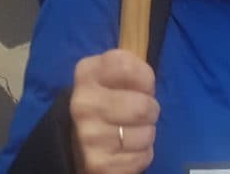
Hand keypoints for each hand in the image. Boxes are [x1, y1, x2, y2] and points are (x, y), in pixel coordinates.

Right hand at [70, 49, 158, 172]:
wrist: (78, 143)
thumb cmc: (105, 100)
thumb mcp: (109, 75)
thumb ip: (128, 67)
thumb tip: (148, 75)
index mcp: (85, 74)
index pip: (128, 66)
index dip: (145, 77)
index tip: (143, 85)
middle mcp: (83, 104)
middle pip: (142, 106)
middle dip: (150, 109)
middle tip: (142, 111)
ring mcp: (89, 137)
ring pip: (146, 134)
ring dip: (147, 133)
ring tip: (134, 130)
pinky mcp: (100, 166)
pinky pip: (143, 157)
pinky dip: (143, 153)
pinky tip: (128, 149)